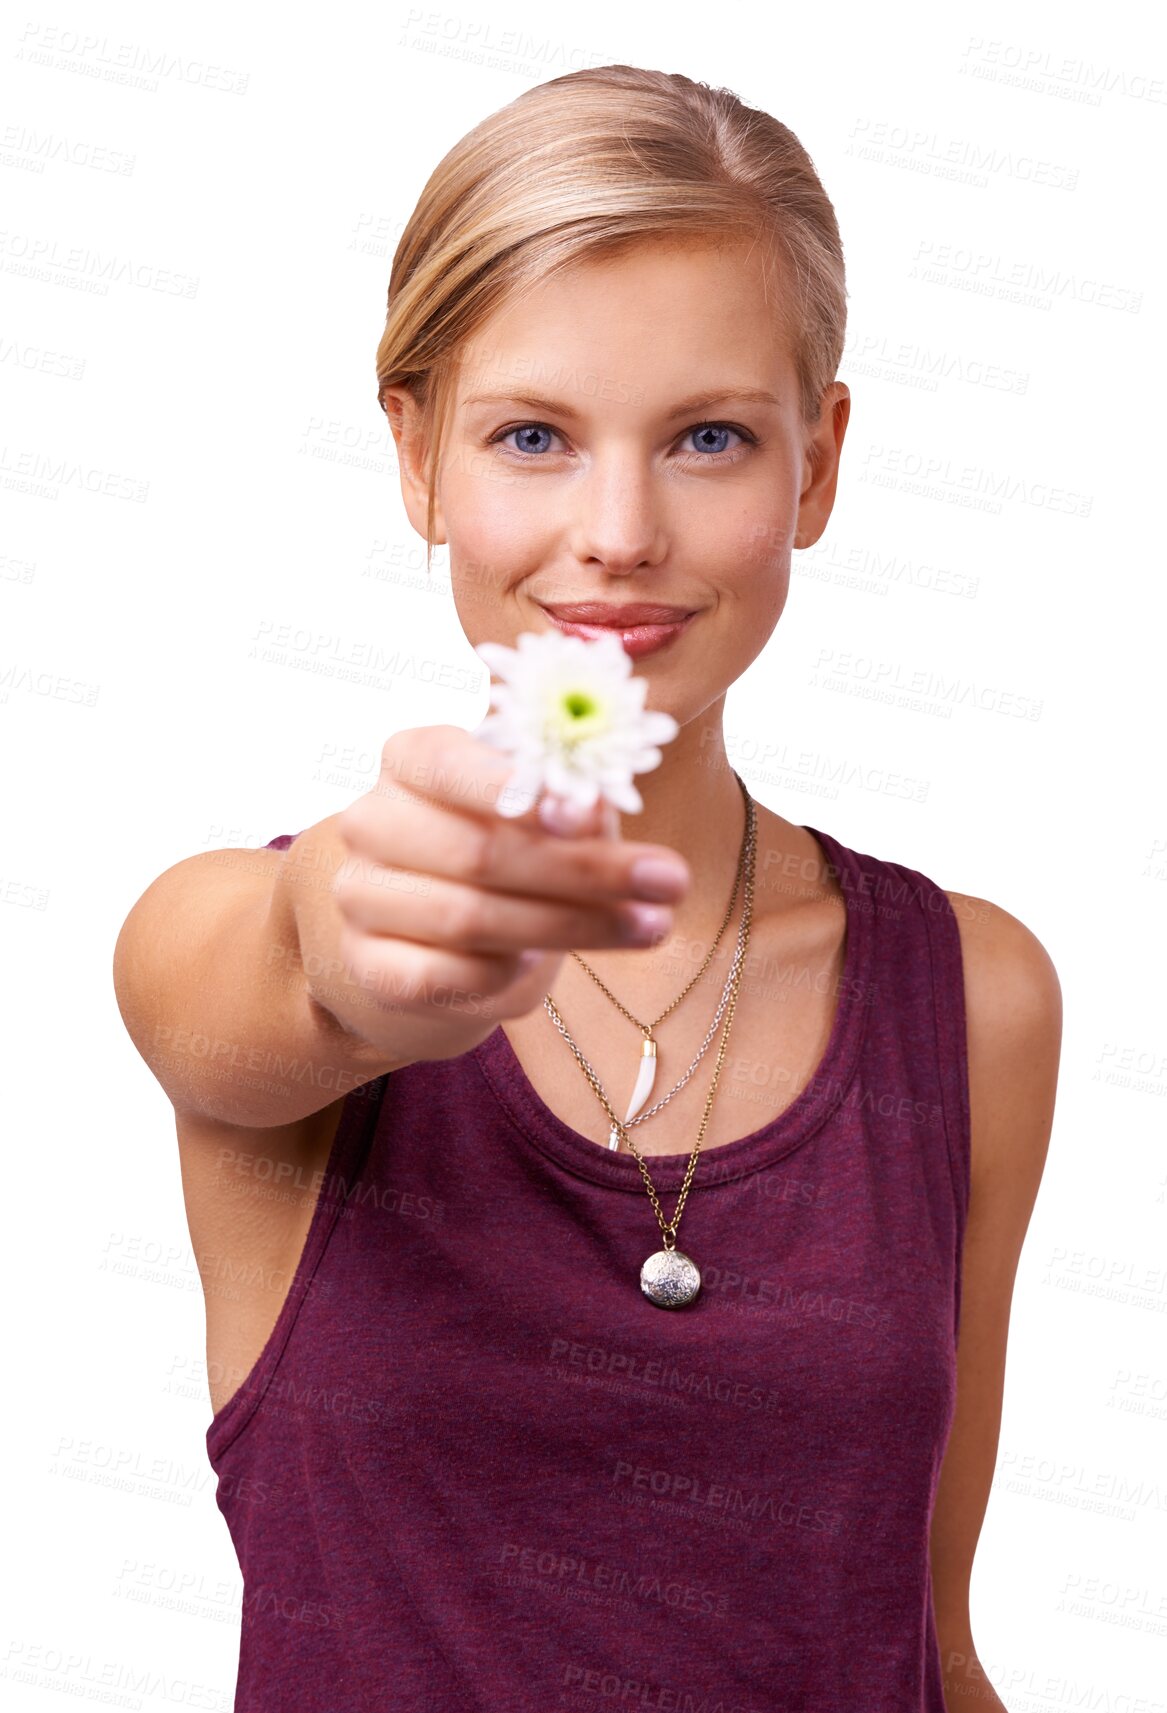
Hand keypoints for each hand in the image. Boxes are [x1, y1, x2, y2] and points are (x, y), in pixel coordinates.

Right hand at [327, 724, 690, 1061]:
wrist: (436, 936)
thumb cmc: (506, 850)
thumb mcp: (545, 814)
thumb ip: (569, 801)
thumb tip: (590, 803)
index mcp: (412, 760)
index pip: (451, 764)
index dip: (516, 790)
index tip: (586, 813)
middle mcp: (373, 821)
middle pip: (479, 852)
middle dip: (586, 871)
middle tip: (671, 881)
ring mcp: (361, 896)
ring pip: (470, 919)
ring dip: (570, 927)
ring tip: (646, 926)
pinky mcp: (369, 964)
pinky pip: (441, 976)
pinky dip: (500, 974)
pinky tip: (542, 966)